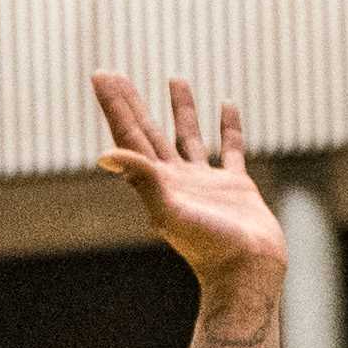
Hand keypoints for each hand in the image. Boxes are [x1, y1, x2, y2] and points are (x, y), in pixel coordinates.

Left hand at [92, 74, 282, 295]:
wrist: (246, 272)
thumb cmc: (209, 246)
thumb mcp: (169, 210)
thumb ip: (141, 178)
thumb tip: (103, 155)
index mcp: (156, 184)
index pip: (130, 135)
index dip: (115, 105)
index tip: (101, 75)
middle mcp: (176, 181)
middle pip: (149, 133)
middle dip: (132, 103)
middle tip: (116, 75)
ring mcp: (205, 183)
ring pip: (188, 137)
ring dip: (180, 110)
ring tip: (174, 78)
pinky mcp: (235, 186)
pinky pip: (231, 149)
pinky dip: (228, 127)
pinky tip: (227, 106)